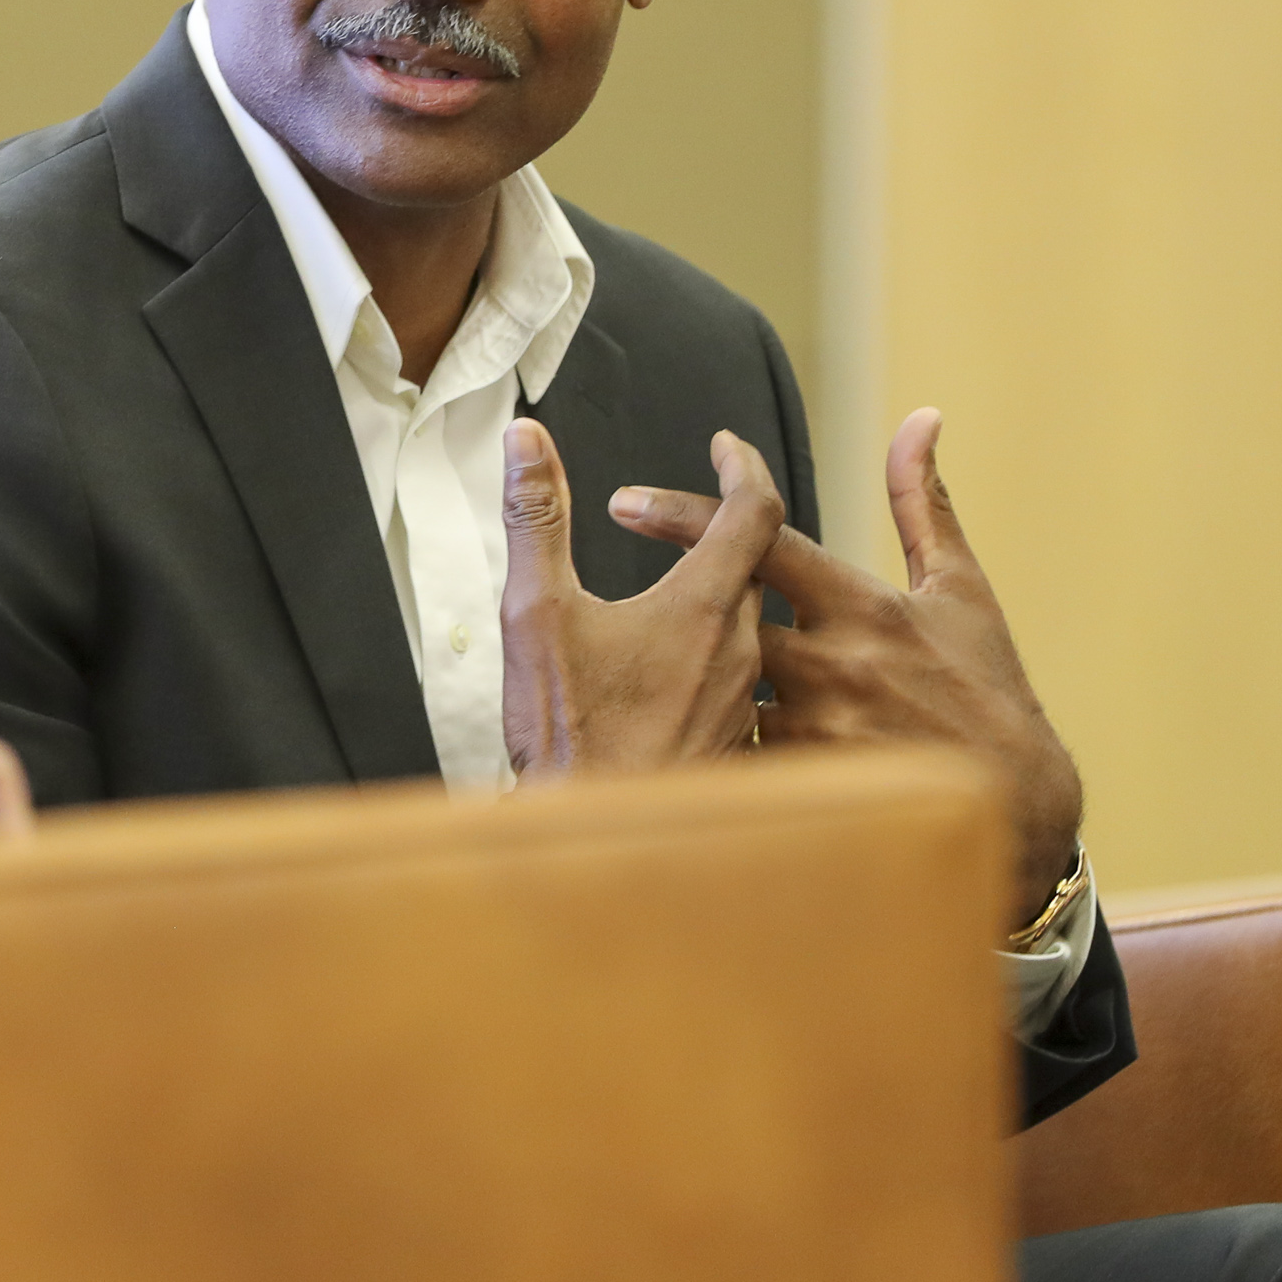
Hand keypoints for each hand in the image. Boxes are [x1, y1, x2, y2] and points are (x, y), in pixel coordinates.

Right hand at [500, 417, 781, 778]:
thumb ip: (535, 518)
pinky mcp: (739, 741)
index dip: (742, 465)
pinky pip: (743, 679)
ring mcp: (746, 701)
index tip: (727, 446)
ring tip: (674, 586)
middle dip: (714, 529)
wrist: (596, 841)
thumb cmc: (570, 734)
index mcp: (703, 606)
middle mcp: (741, 650)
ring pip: (750, 624)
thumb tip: (527, 441)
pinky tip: (676, 669)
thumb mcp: (536, 611)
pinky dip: (716, 652)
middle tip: (668, 518)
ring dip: (717, 594)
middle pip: (755, 565)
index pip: (755, 509)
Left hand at [607, 407, 1082, 924]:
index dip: (688, 516)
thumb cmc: (987, 688)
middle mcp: (835, 662)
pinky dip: (715, 741)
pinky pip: (732, 753)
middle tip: (618, 604)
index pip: (757, 544)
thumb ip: (921, 503)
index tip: (626, 502)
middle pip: (720, 617)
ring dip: (695, 683)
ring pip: (720, 690)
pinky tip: (697, 745)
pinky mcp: (804, 787)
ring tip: (666, 694)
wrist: (1016, 806)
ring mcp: (816, 727)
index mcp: (864, 605)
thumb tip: (922, 417)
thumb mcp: (960, 590)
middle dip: (669, 606)